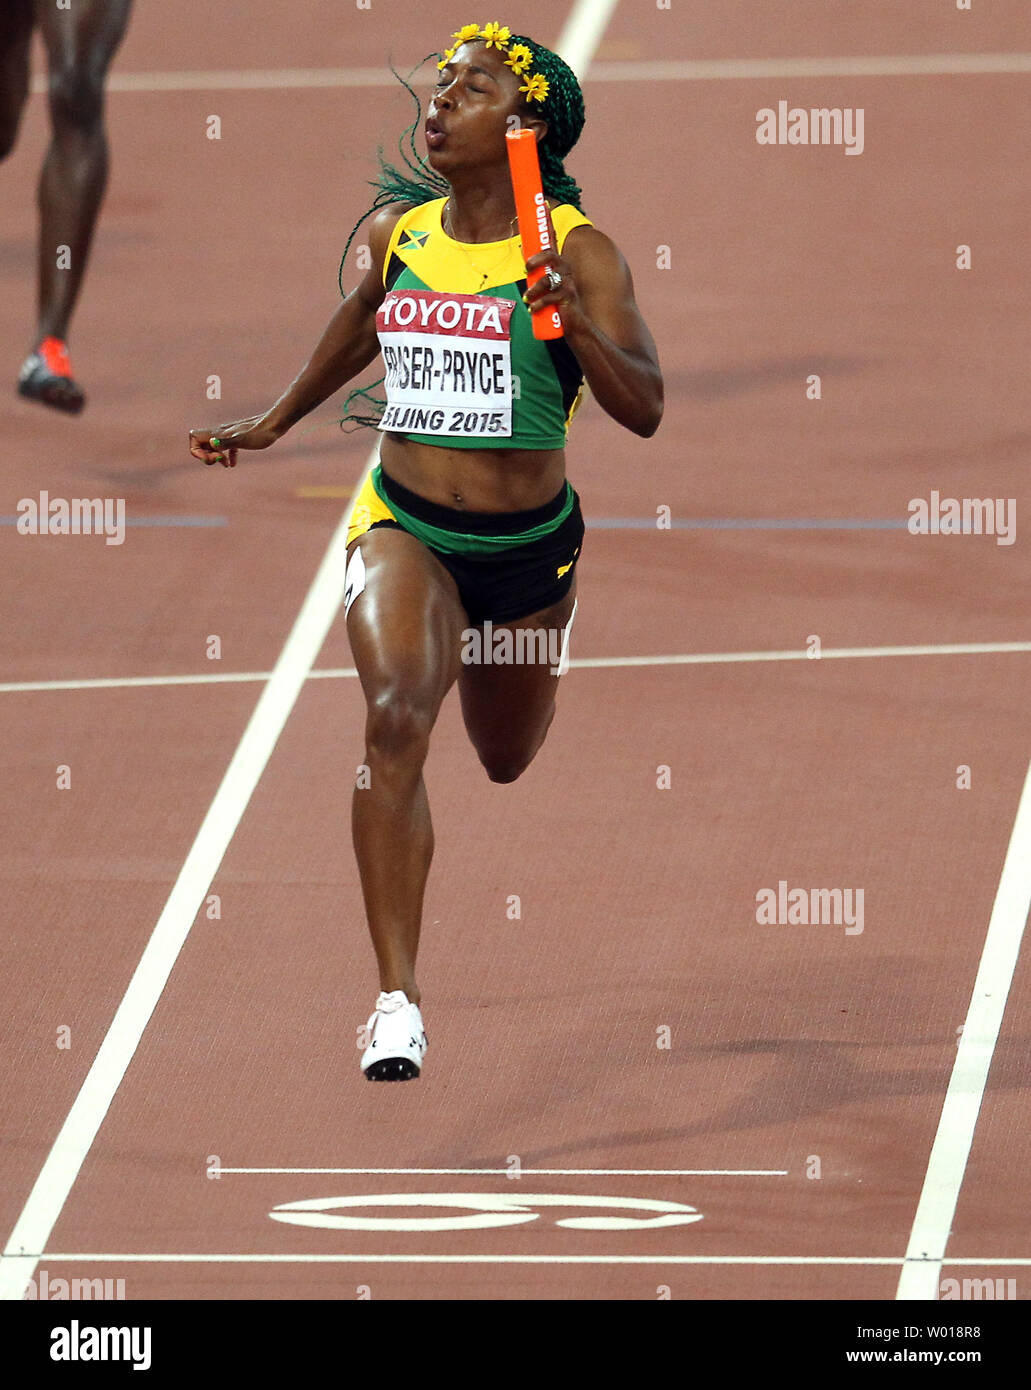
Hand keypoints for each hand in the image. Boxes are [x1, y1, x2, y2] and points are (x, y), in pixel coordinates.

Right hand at [188, 415, 279, 467]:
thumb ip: (226, 442)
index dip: (197, 451)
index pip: (194, 438)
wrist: (275, 425)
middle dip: (206, 455)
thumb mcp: (243, 441)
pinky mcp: (239, 439)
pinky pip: (226, 448)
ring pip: (213, 446)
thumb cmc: (260, 434)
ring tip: (226, 464)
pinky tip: (233, 464)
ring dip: (215, 457)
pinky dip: (226, 457)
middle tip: (220, 461)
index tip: (212, 458)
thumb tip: (212, 443)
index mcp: (219, 432)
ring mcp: (229, 435)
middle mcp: (221, 432)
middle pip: (201, 443)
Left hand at [522, 205, 588, 336]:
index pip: (552, 239)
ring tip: (528, 298)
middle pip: (551, 255)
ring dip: (534, 289)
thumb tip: (523, 257)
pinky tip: (533, 309)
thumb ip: (536, 273)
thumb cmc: (557, 305)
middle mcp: (564, 270)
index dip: (548, 222)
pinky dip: (539, 304)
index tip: (543, 205)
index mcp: (558, 264)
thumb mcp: (545, 285)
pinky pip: (550, 298)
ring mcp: (567, 284)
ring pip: (548, 278)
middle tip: (526, 268)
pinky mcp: (568, 299)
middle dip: (536, 259)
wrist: (576, 326)